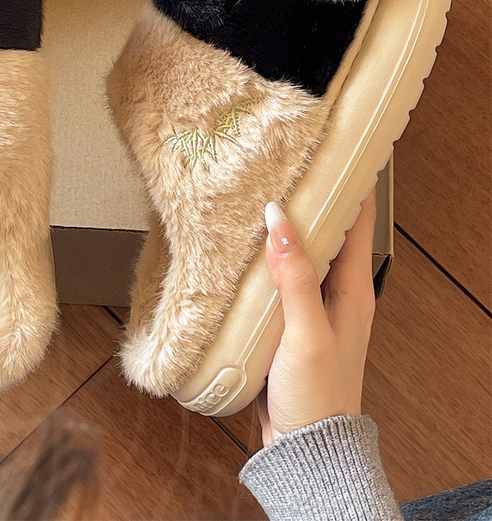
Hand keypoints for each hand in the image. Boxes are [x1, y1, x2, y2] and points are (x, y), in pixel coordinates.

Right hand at [257, 191, 376, 445]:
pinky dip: (265, 261)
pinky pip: (278, 281)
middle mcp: (335, 295)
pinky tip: (242, 253)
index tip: (332, 153)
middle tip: (282, 169)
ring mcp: (310, 308)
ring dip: (283, 231)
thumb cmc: (317, 395)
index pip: (356, 224)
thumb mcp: (307, 333)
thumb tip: (279, 221)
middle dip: (307, 201)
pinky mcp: (287, 323)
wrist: (303, 447)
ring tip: (258, 200)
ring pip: (298, 256)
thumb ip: (295, 278)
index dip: (349, 186)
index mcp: (353, 292)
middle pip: (325, 234)